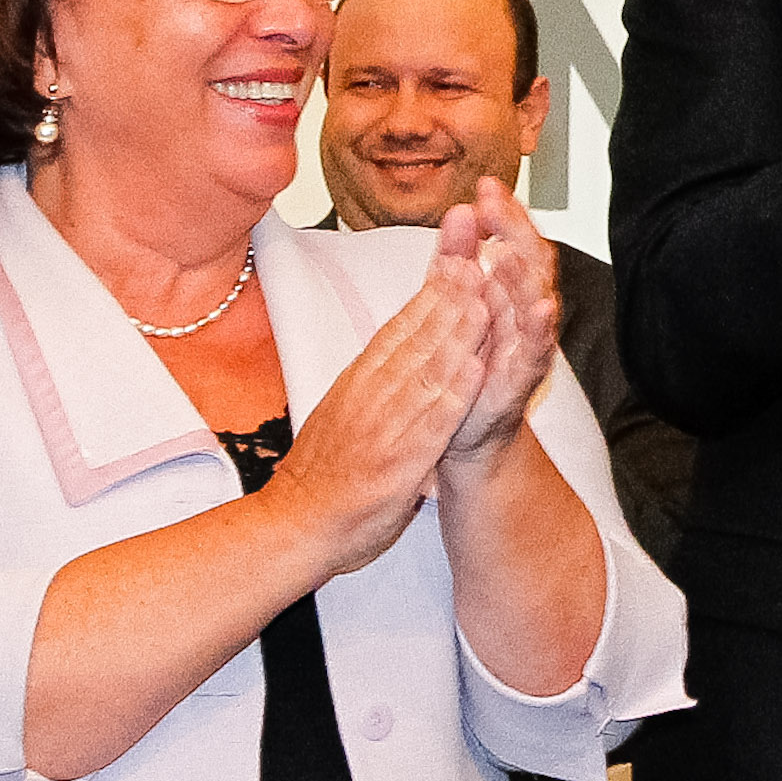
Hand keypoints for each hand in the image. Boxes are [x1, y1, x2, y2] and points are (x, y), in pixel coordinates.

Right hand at [263, 247, 488, 574]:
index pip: (401, 325)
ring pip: (428, 369)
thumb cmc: (322, 473)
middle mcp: (373, 393)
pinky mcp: (399, 458)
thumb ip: (373, 380)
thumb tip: (395, 348)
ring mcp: (386, 424)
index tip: (456, 256)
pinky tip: (475, 370)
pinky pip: (431, 421)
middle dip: (450, 295)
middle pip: (417, 336)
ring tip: (485, 298)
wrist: (296, 525)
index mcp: (361, 379)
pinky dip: (454, 393)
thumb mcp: (343, 409)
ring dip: (458, 333)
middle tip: (477, 255)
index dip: (431, 289)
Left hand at [439, 180, 561, 467]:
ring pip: (535, 298)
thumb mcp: (456, 304)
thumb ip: (460, 258)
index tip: (486, 186)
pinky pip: (538, 347)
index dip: (502, 212)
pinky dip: (540, 327)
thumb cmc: (465, 367)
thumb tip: (460, 210)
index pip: (510, 240)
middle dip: (513, 228)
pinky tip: (540, 308)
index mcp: (505, 290)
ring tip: (511, 247)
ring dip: (524, 272)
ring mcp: (528, 341)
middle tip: (496, 201)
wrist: (466, 431)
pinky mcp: (526, 375)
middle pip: (528, 259)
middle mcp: (522, 311)